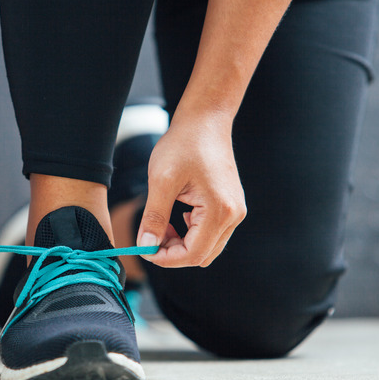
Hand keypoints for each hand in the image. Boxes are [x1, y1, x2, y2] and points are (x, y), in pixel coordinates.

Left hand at [137, 113, 245, 267]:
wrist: (205, 121)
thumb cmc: (183, 145)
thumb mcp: (161, 181)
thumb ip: (154, 217)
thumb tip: (146, 246)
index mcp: (220, 211)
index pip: (193, 254)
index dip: (166, 258)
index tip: (143, 249)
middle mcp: (233, 215)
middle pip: (202, 255)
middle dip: (173, 252)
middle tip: (150, 236)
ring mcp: (235, 211)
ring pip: (207, 247)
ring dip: (182, 243)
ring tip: (161, 224)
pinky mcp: (231, 207)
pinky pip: (212, 234)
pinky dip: (191, 234)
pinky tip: (176, 216)